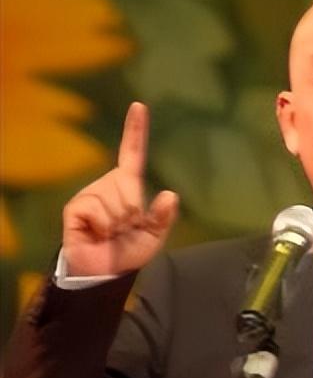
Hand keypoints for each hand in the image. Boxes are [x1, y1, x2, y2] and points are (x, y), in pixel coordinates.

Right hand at [62, 101, 178, 275]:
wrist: (104, 272)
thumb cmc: (127, 251)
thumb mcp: (152, 236)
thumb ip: (162, 218)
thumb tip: (170, 194)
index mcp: (127, 186)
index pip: (132, 154)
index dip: (135, 130)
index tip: (139, 105)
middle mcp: (108, 184)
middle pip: (130, 189)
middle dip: (132, 215)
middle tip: (123, 230)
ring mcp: (90, 193)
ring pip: (115, 202)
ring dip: (117, 224)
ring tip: (109, 234)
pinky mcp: (76, 206)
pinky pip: (98, 210)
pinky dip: (103, 227)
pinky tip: (96, 233)